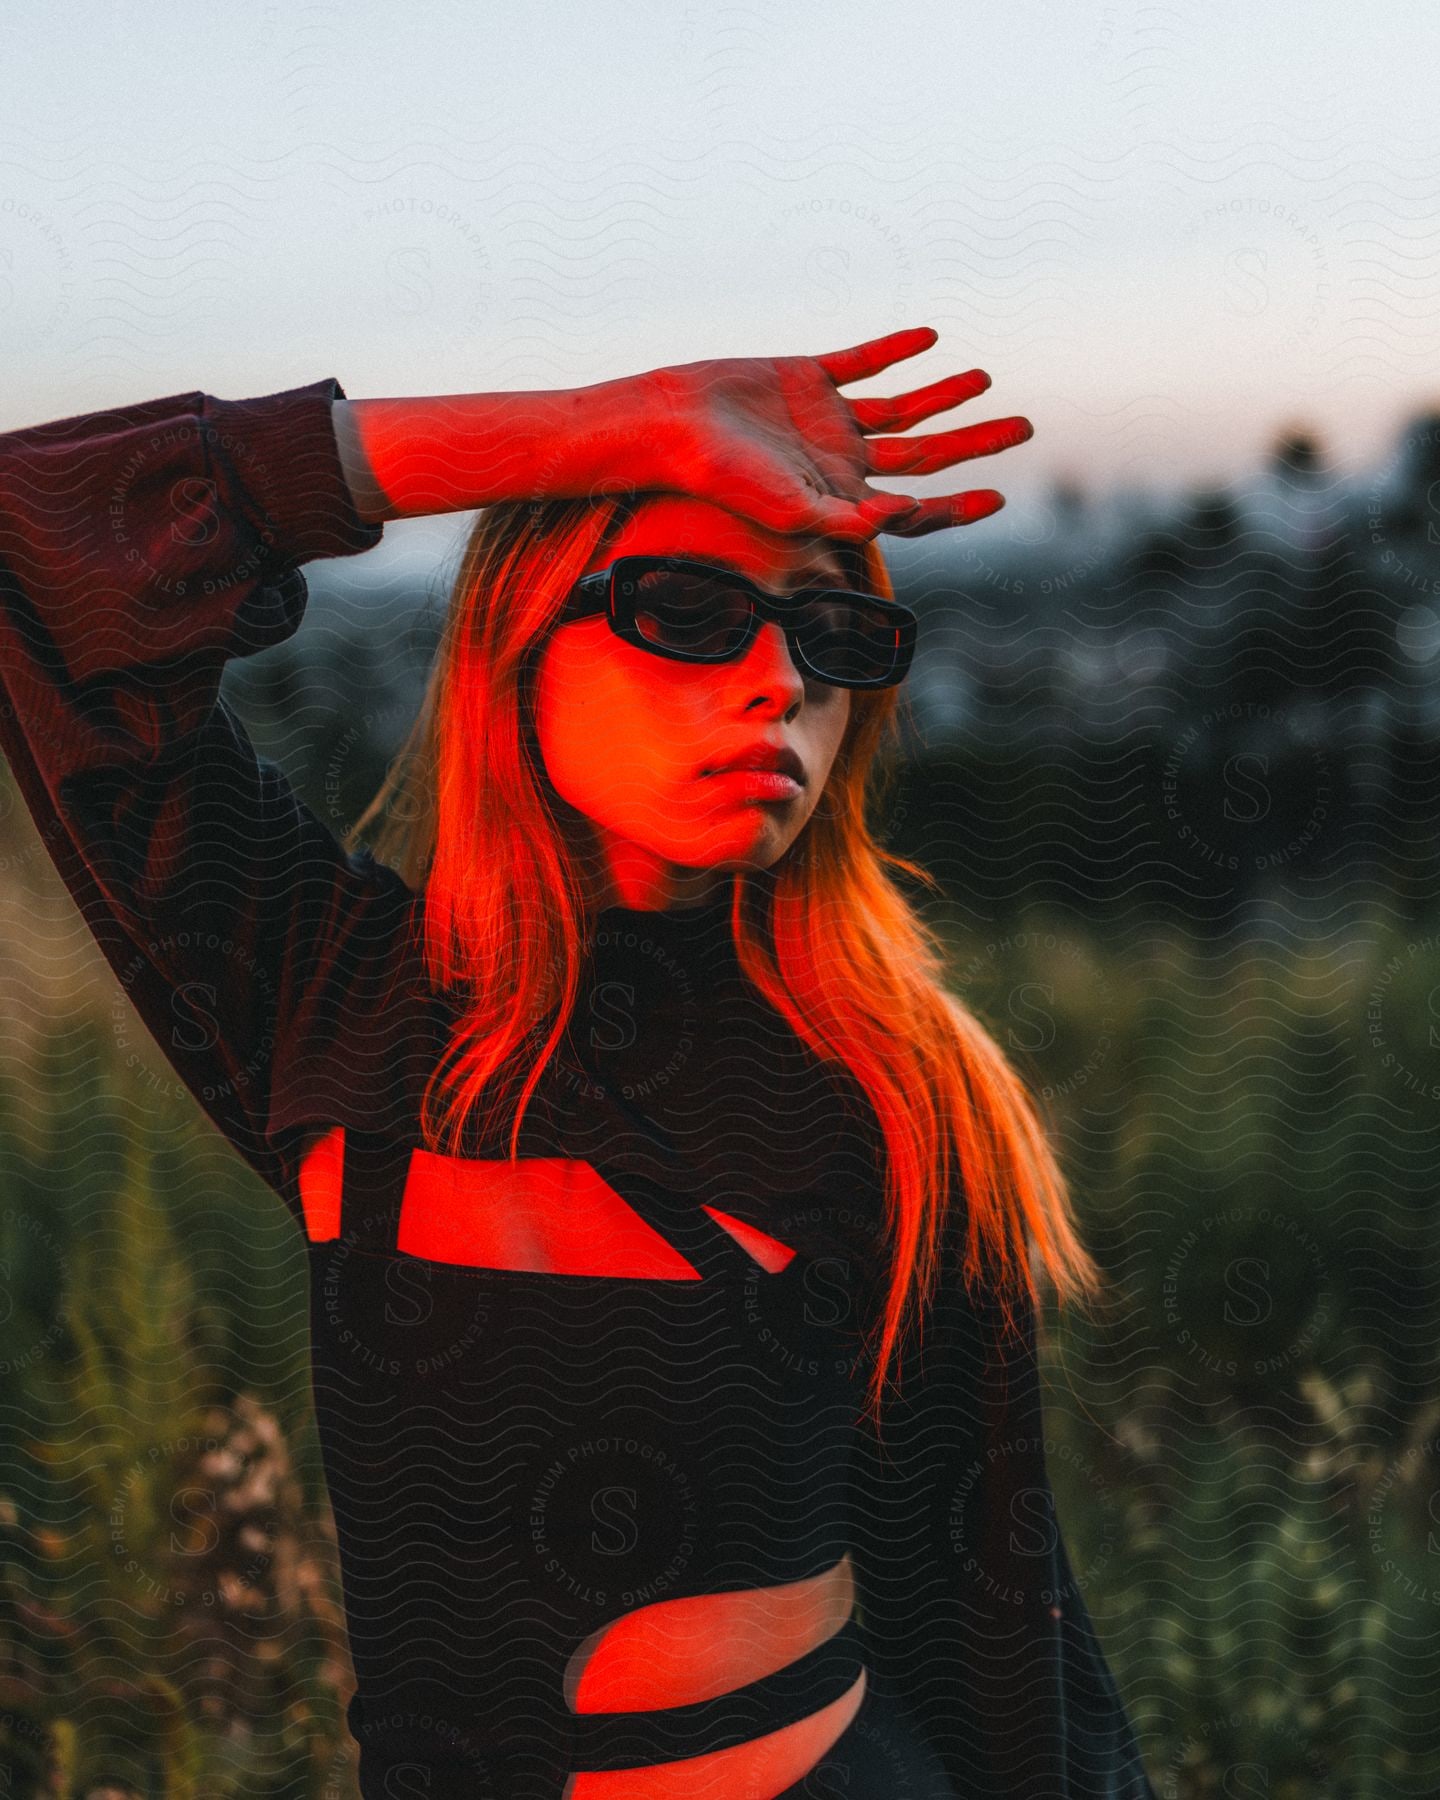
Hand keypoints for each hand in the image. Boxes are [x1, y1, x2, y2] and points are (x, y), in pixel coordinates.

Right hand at [614, 324, 1030, 540]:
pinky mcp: (808, 377)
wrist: (675, 424)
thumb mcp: (791, 508)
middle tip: (1024, 429)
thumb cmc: (725, 479)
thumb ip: (848, 519)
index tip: (1000, 496)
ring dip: (945, 394)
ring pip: (904, 407)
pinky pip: (862, 362)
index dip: (958, 507)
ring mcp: (828, 418)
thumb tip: (903, 515)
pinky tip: (928, 339)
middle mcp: (843, 460)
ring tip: (984, 379)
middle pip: (926, 455)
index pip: (915, 508)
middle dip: (976, 443)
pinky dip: (894, 349)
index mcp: (844, 498)